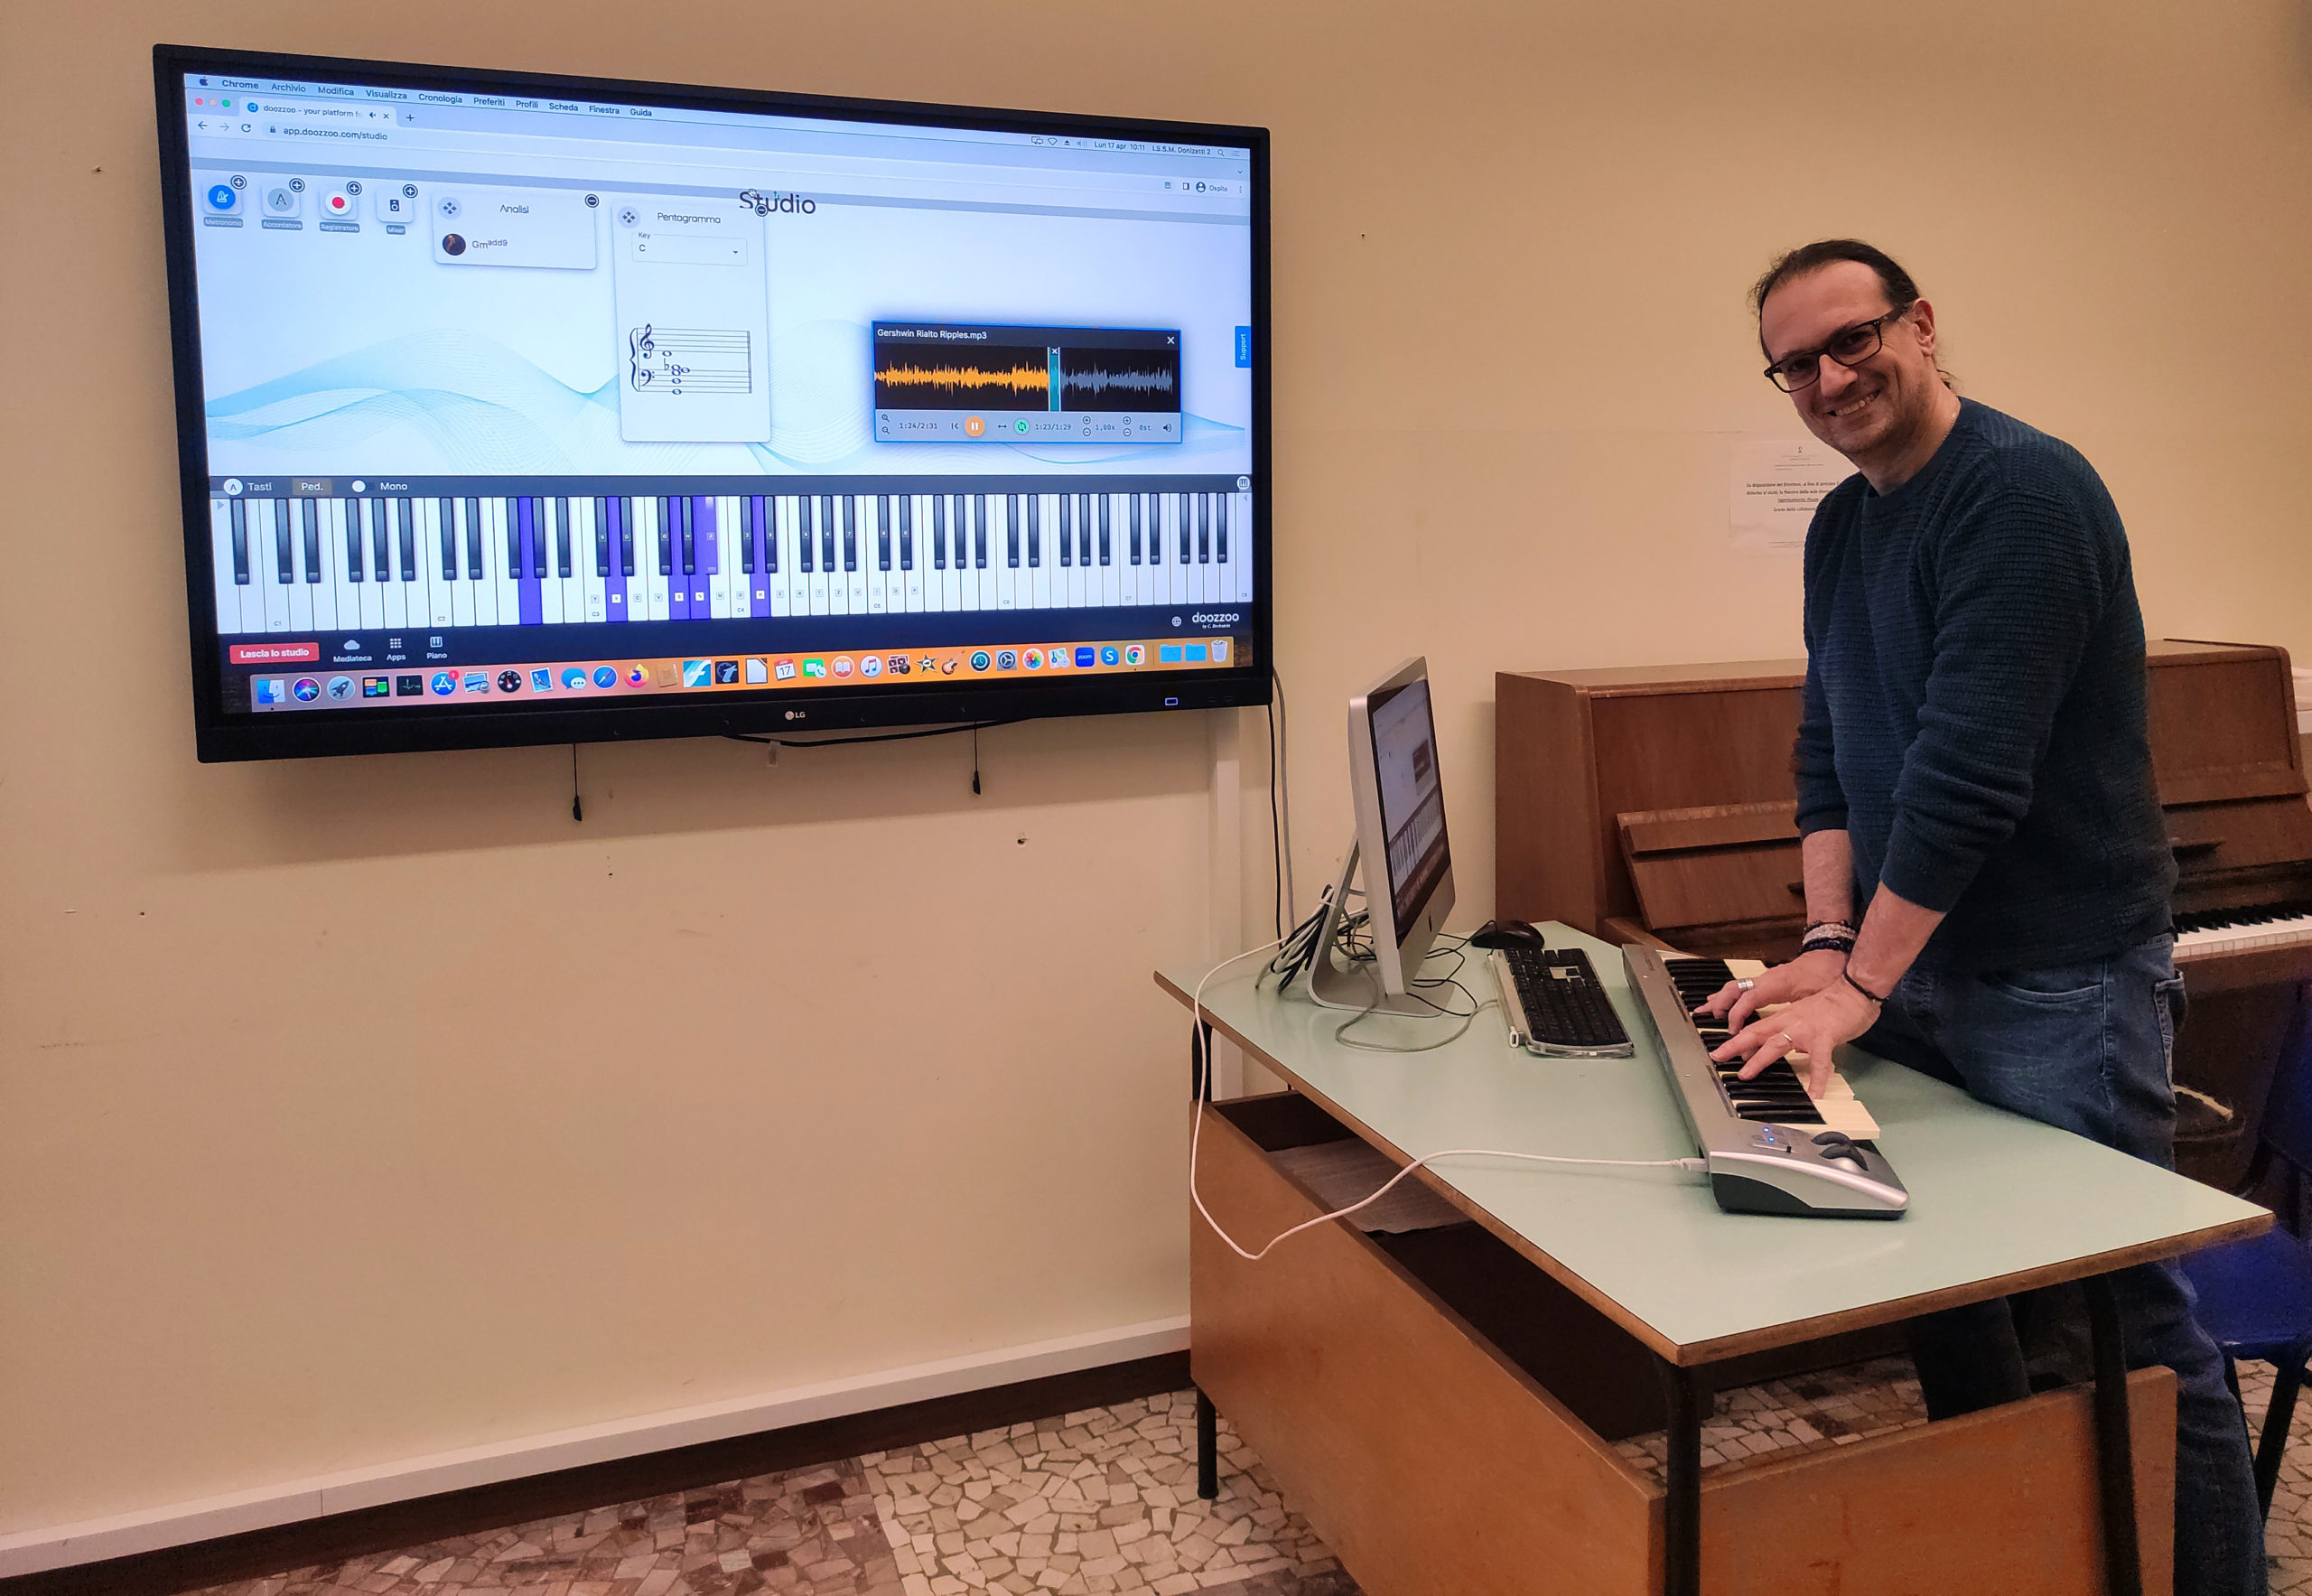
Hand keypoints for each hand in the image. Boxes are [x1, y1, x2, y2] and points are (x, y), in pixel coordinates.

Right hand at [1693, 949, 1847, 1033]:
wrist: (1830, 954)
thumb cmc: (1826, 974)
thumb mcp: (1818, 997)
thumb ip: (1804, 1017)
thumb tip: (1797, 1044)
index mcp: (1777, 983)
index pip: (1749, 998)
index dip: (1738, 1015)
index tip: (1733, 1032)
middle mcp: (1767, 978)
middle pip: (1734, 988)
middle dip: (1719, 1004)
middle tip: (1707, 1018)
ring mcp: (1765, 977)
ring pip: (1736, 986)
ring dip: (1720, 998)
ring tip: (1706, 1011)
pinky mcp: (1768, 979)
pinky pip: (1743, 986)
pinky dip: (1729, 995)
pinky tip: (1722, 1001)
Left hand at [1710, 979, 1879, 1097]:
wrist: (1854, 990)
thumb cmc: (1833, 1004)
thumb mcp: (1805, 1015)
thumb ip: (1793, 1029)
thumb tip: (1787, 1046)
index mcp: (1785, 1017)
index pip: (1755, 1028)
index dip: (1737, 1039)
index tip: (1721, 1051)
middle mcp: (1790, 1022)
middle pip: (1756, 1033)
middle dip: (1734, 1046)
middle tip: (1716, 1057)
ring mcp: (1806, 1030)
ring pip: (1776, 1044)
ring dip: (1758, 1059)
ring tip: (1745, 1075)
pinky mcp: (1825, 1037)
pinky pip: (1820, 1062)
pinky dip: (1817, 1080)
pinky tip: (1815, 1095)